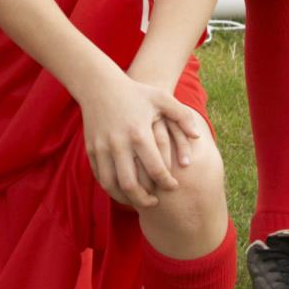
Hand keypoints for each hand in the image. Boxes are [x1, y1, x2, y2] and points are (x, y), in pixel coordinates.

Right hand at [79, 68, 202, 209]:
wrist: (99, 85)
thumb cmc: (135, 92)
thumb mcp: (161, 98)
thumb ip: (183, 116)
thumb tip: (198, 136)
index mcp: (139, 134)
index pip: (156, 170)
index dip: (167, 183)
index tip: (173, 186)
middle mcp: (119, 144)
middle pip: (131, 185)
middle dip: (145, 200)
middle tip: (155, 202)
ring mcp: (102, 148)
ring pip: (111, 185)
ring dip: (125, 198)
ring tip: (138, 200)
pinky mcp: (91, 150)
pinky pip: (99, 176)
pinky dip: (111, 187)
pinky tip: (122, 189)